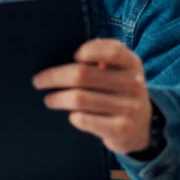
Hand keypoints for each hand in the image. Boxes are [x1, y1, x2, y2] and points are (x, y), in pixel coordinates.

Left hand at [32, 39, 151, 153]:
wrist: (141, 129)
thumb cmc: (120, 92)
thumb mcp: (121, 71)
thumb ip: (104, 56)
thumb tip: (74, 55)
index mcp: (132, 64)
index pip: (112, 50)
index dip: (90, 50)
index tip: (74, 55)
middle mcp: (134, 84)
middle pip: (83, 74)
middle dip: (54, 77)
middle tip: (39, 81)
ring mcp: (129, 108)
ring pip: (79, 98)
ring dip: (57, 98)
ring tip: (49, 100)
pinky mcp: (121, 129)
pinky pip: (85, 120)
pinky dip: (73, 117)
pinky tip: (70, 115)